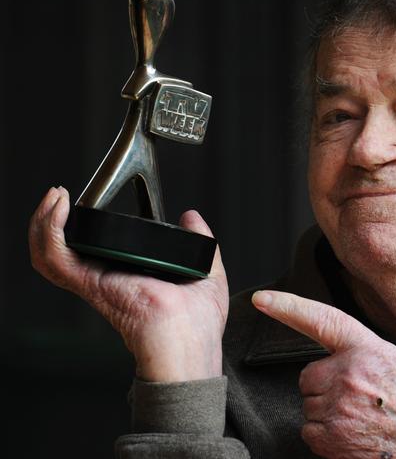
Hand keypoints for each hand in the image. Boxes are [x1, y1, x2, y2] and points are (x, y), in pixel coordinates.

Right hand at [29, 186, 228, 381]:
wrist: (190, 342)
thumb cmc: (199, 325)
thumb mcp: (207, 272)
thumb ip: (200, 242)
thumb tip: (192, 218)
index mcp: (129, 277)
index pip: (92, 252)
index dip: (82, 229)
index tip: (83, 203)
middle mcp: (106, 279)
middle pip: (64, 250)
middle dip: (52, 221)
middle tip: (60, 196)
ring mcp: (96, 282)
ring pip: (51, 253)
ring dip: (45, 223)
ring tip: (55, 196)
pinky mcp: (92, 284)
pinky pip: (58, 258)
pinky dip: (51, 232)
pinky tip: (58, 210)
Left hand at [252, 290, 395, 458]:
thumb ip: (361, 356)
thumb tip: (333, 363)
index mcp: (367, 349)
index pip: (322, 320)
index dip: (288, 306)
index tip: (262, 299)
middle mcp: (349, 373)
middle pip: (308, 376)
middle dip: (324, 389)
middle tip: (359, 402)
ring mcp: (338, 406)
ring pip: (309, 407)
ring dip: (327, 415)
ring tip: (363, 422)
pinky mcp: (332, 438)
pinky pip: (310, 433)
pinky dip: (327, 439)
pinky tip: (356, 439)